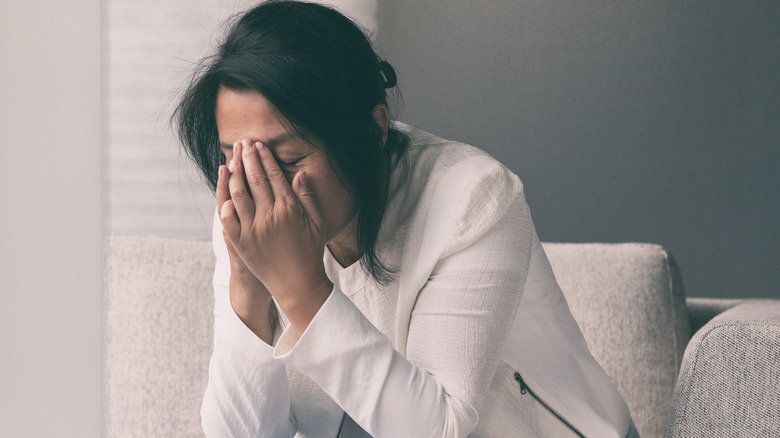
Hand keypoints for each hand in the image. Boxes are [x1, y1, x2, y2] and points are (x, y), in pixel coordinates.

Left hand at [219, 138, 332, 331]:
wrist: (298, 284)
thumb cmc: (311, 252)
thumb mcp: (317, 223)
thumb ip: (308, 197)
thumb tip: (299, 173)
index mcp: (290, 209)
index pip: (274, 176)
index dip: (265, 158)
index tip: (259, 145)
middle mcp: (270, 216)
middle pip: (255, 180)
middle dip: (248, 158)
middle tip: (243, 144)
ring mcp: (253, 230)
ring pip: (239, 195)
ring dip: (234, 175)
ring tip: (232, 160)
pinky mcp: (242, 243)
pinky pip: (228, 219)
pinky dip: (225, 203)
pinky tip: (224, 191)